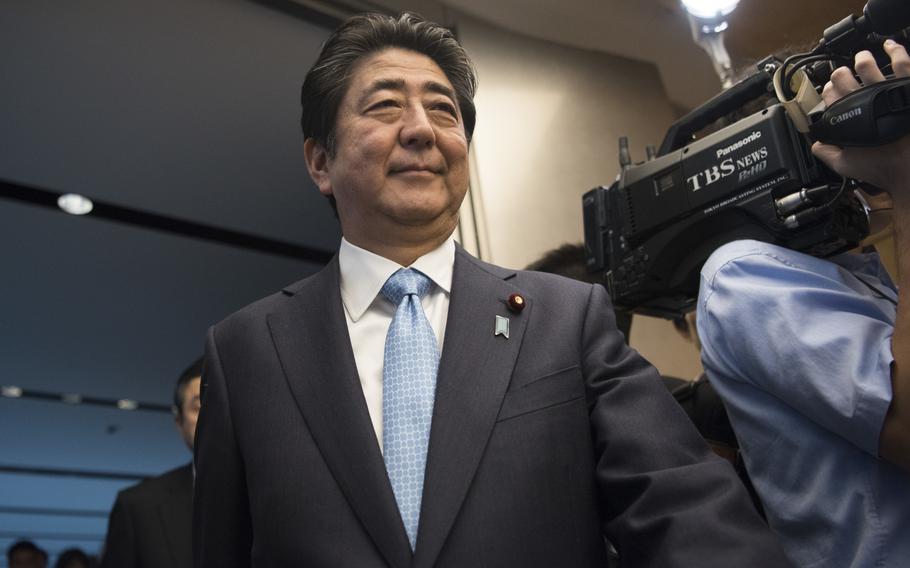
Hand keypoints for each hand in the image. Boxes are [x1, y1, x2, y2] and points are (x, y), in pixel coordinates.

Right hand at [811, 40, 909, 203]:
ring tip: (862, 58)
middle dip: (840, 74)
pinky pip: (901, 61)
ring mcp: (884, 89)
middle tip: (843, 76)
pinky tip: (890, 45)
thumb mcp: (846, 166)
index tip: (832, 93)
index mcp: (846, 115)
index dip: (828, 92)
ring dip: (861, 59)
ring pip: (866, 64)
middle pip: (842, 76)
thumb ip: (827, 153)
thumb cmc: (883, 167)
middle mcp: (862, 98)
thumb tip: (817, 144)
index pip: (829, 94)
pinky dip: (895, 50)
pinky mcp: (906, 85)